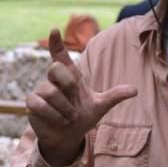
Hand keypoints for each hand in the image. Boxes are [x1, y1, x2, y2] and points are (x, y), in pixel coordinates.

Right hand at [26, 29, 136, 166]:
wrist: (68, 137)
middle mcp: (53, 79)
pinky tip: (60, 121)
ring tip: (70, 118)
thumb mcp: (99, 106)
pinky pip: (41, 105)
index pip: (60, 55)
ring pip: (51, 92)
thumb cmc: (82, 117)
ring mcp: (40, 90)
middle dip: (69, 87)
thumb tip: (135, 90)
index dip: (56, 42)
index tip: (55, 29)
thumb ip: (114, 96)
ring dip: (65, 108)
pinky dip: (54, 115)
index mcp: (69, 75)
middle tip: (77, 103)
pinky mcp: (32, 104)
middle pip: (56, 69)